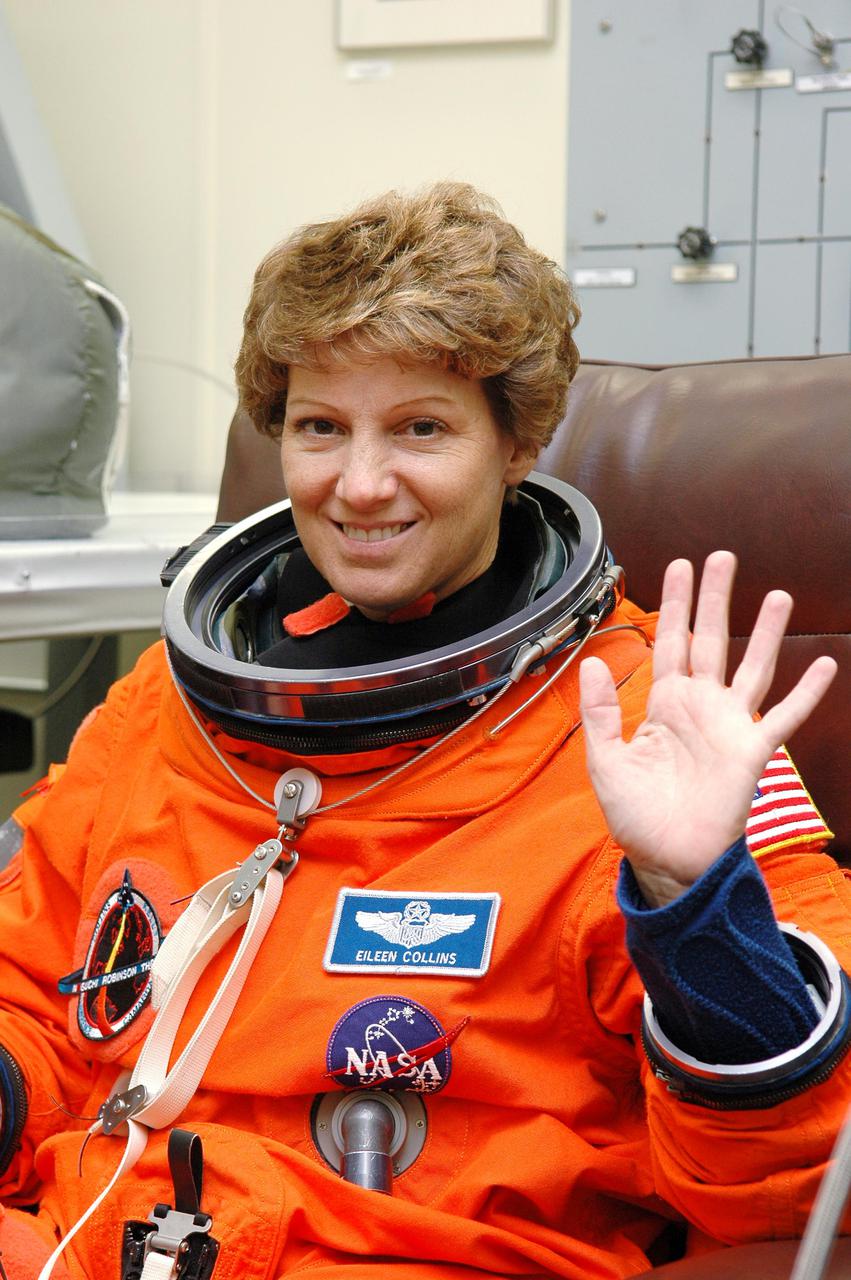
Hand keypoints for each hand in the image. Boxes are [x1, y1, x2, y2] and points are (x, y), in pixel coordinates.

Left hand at [579, 551, 836, 905]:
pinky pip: (783, 718)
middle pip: (711, 640)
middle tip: (722, 557)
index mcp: (664, 704)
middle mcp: (700, 706)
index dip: (676, 605)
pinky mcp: (751, 752)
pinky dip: (806, 693)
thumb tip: (594, 663)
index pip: (671, 643)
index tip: (679, 565)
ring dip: (765, 633)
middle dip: (715, 599)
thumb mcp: (605, 761)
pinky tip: (825, 665)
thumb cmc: (636, 815)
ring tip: (777, 595)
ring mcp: (729, 726)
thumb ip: (601, 713)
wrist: (667, 859)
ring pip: (752, 668)